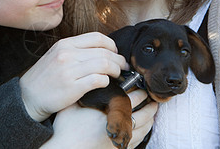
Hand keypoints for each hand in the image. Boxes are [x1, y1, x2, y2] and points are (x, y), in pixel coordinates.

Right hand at [19, 32, 127, 120]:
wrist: (27, 97)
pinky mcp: (73, 87)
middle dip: (119, 59)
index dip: (112, 45)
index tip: (115, 53)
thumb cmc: (44, 78)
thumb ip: (76, 50)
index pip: (97, 38)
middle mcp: (68, 54)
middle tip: (123, 67)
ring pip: (105, 64)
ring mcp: (70, 70)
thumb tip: (102, 51)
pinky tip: (106, 84)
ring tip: (117, 76)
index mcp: (65, 44)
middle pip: (104, 51)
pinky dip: (107, 81)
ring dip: (116, 70)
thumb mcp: (56, 55)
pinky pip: (99, 80)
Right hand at [40, 90, 157, 148]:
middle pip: (142, 112)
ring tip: (153, 107)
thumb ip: (79, 93)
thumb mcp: (69, 107)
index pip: (130, 99)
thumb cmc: (66, 131)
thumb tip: (87, 80)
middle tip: (151, 94)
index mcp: (107, 112)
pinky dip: (146, 129)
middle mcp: (117, 125)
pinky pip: (140, 138)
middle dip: (148, 102)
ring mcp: (120, 138)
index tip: (141, 85)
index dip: (139, 91)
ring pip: (144, 125)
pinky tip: (146, 124)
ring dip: (150, 115)